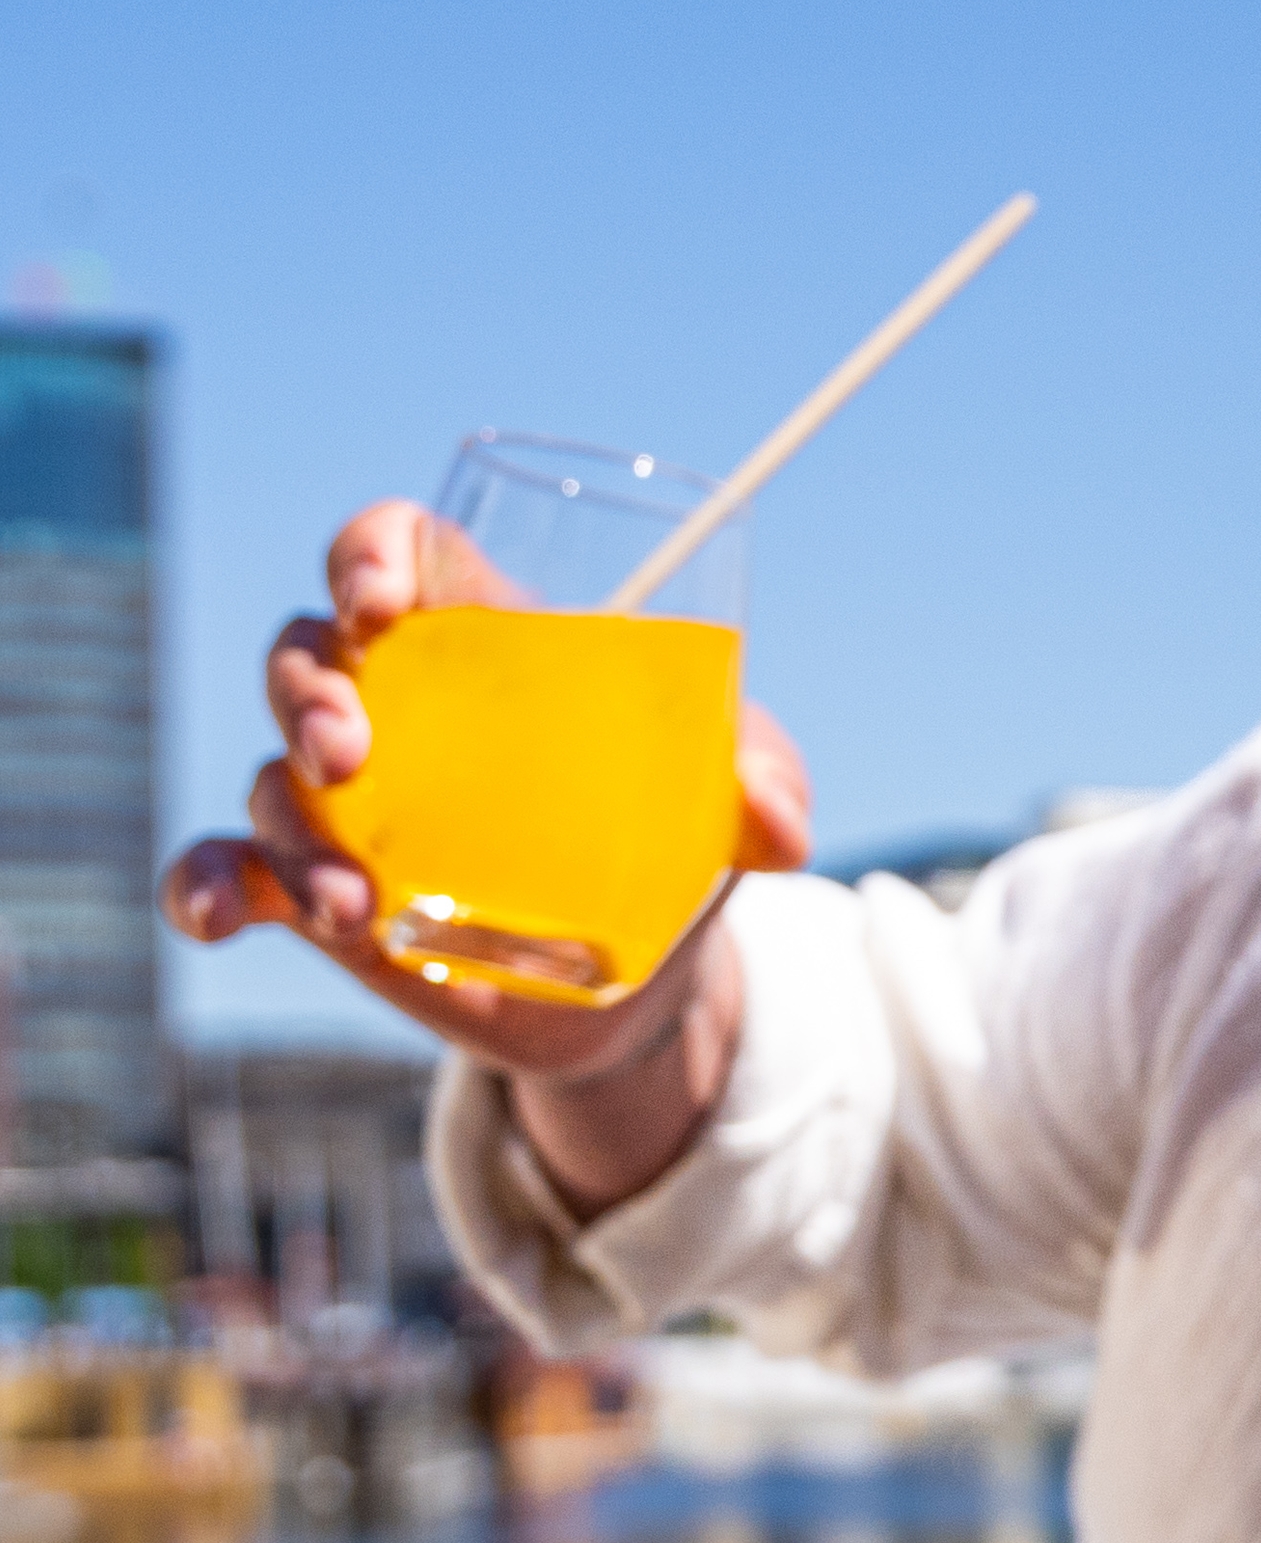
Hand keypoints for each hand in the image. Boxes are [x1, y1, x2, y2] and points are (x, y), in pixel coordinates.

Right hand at [162, 497, 808, 1203]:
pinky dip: (206, 885)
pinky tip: (212, 915)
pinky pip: (232, 871)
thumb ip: (767, 787)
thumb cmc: (676, 850)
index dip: (370, 553)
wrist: (643, 991)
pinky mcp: (320, 893)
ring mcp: (349, 804)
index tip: (382, 602)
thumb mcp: (734, 810)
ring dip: (291, 830)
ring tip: (356, 906)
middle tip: (349, 754)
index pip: (401, 551)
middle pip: (309, 654)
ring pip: (271, 776)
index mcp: (482, 642)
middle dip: (308, 692)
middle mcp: (396, 706)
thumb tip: (773, 822)